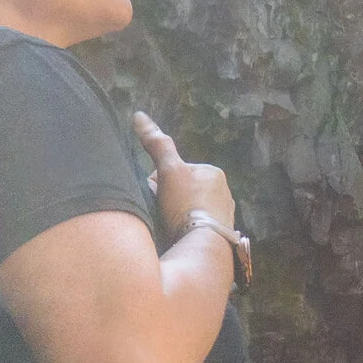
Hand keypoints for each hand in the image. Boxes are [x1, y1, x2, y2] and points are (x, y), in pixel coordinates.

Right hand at [134, 111, 233, 238]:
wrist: (204, 246)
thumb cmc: (186, 205)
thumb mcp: (169, 170)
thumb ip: (157, 144)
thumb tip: (139, 116)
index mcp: (213, 173)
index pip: (176, 171)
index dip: (159, 181)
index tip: (154, 194)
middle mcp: (224, 192)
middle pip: (183, 192)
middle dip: (168, 200)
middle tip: (160, 213)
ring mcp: (224, 216)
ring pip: (189, 211)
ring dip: (176, 218)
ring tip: (168, 228)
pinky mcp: (221, 237)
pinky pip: (196, 229)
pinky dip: (186, 233)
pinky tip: (178, 239)